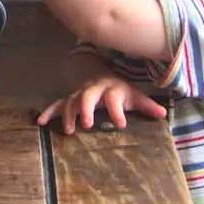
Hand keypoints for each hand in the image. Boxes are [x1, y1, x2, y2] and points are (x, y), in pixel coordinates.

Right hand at [36, 75, 167, 134]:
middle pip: (88, 98)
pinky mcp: (68, 100)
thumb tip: (163, 115)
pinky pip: (56, 105)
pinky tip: (40, 122)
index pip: (114, 99)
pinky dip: (48, 112)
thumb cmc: (117, 90)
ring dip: (68, 115)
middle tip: (87, 124)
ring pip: (70, 102)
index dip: (118, 111)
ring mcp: (78, 95)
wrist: (96, 72)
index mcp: (111, 90)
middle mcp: (93, 91)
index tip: (121, 124)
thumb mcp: (132, 95)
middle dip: (86, 109)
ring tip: (68, 131)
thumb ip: (146, 105)